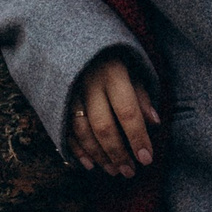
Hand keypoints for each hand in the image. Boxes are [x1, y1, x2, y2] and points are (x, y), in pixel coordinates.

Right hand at [68, 51, 160, 175]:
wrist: (72, 39)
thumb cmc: (112, 58)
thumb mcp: (132, 68)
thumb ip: (141, 95)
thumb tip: (155, 124)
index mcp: (112, 73)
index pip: (127, 111)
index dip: (138, 137)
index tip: (147, 159)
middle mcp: (89, 84)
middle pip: (103, 126)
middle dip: (118, 153)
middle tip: (130, 172)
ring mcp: (69, 93)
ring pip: (83, 132)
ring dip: (99, 156)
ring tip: (114, 171)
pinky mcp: (56, 101)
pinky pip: (65, 130)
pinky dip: (77, 150)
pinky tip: (90, 164)